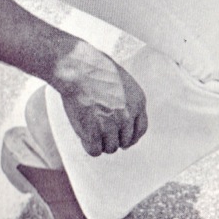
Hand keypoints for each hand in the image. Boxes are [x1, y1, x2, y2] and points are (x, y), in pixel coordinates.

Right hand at [51, 40, 147, 155]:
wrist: (78, 68)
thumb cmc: (95, 71)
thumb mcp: (122, 83)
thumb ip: (126, 103)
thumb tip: (122, 129)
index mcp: (138, 102)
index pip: (140, 130)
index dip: (130, 137)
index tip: (121, 140)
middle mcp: (129, 116)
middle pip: (125, 142)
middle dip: (113, 139)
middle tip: (100, 132)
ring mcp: (112, 125)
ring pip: (110, 148)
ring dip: (100, 142)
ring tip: (89, 127)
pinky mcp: (95, 132)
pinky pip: (95, 150)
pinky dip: (88, 145)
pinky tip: (83, 134)